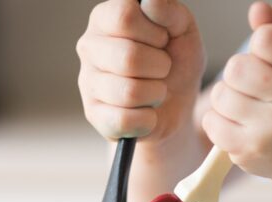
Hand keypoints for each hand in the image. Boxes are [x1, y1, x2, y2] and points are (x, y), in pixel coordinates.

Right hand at [77, 0, 205, 141]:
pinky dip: (148, 120)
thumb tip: (150, 2)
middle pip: (128, 57)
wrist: (178, 106)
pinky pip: (124, 121)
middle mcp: (89, 47)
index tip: (163, 40)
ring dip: (156, 94)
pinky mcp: (93, 115)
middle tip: (163, 68)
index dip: (155, 33)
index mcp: (106, 18)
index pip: (124, 17)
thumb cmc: (176, 62)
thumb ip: (170, 11)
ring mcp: (88, 82)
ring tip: (156, 90)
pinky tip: (148, 113)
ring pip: (129, 92)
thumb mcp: (183, 31)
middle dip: (160, 67)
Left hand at [203, 2, 271, 183]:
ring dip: (228, 97)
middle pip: (237, 68)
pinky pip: (212, 122)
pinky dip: (219, 121)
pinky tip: (239, 125)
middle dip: (239, 72)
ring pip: (222, 95)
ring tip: (248, 106)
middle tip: (256, 86)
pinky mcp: (252, 153)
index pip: (266, 39)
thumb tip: (258, 11)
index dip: (262, 44)